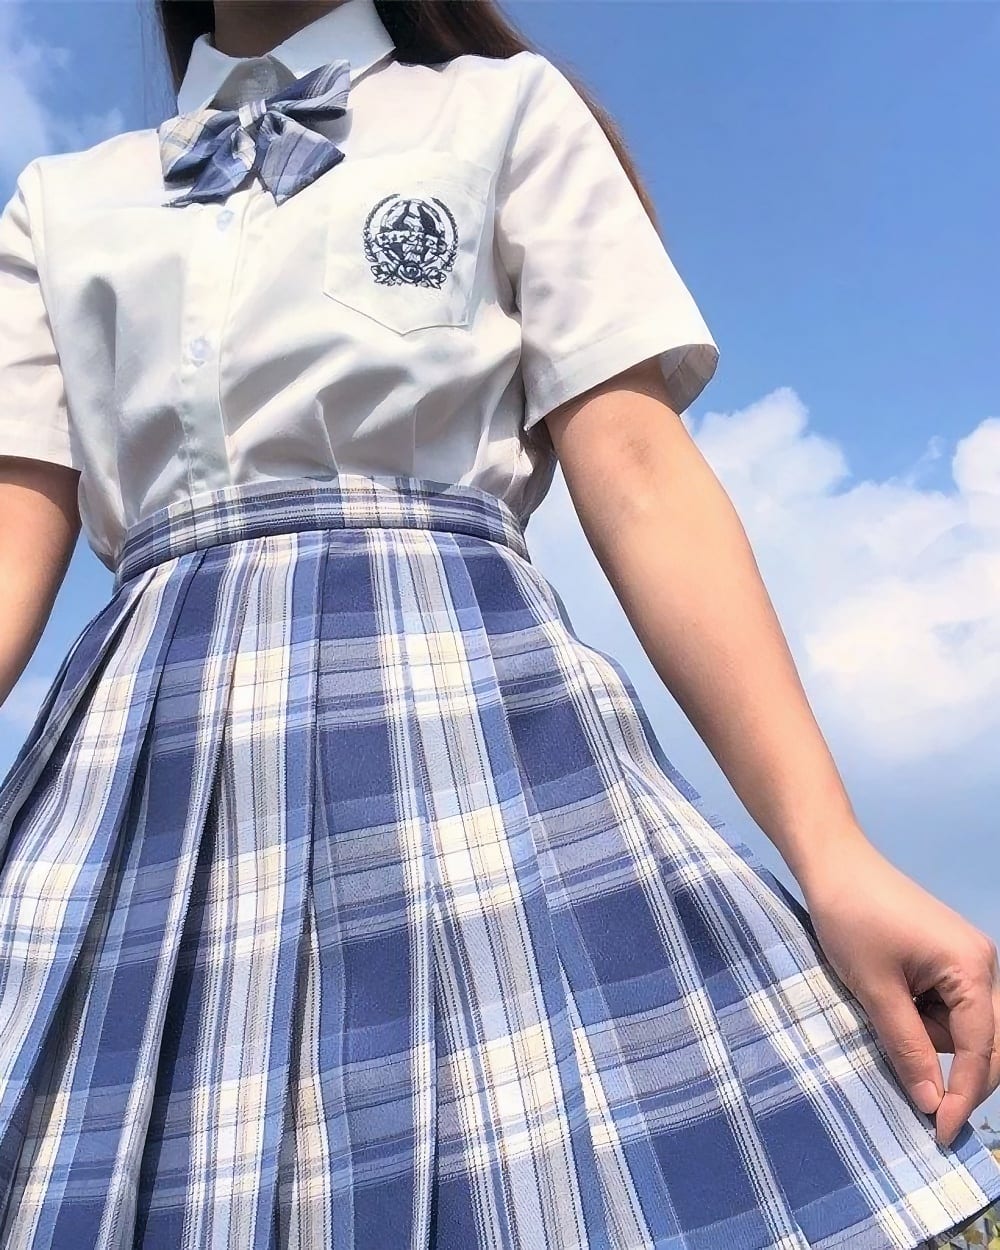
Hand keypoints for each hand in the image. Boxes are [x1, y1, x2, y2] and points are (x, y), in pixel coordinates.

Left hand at [798, 834, 999, 1147]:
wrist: (833, 865)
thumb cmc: (852, 919)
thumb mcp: (875, 990)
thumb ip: (907, 1047)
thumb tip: (932, 1104)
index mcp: (973, 970)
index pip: (980, 1052)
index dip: (962, 1097)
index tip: (940, 1134)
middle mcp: (981, 965)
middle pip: (986, 1044)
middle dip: (955, 1074)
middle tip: (922, 1107)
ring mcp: (966, 960)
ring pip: (963, 1029)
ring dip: (931, 1041)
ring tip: (884, 1014)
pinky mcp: (946, 958)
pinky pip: (947, 1007)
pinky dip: (922, 1020)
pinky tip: (890, 1004)